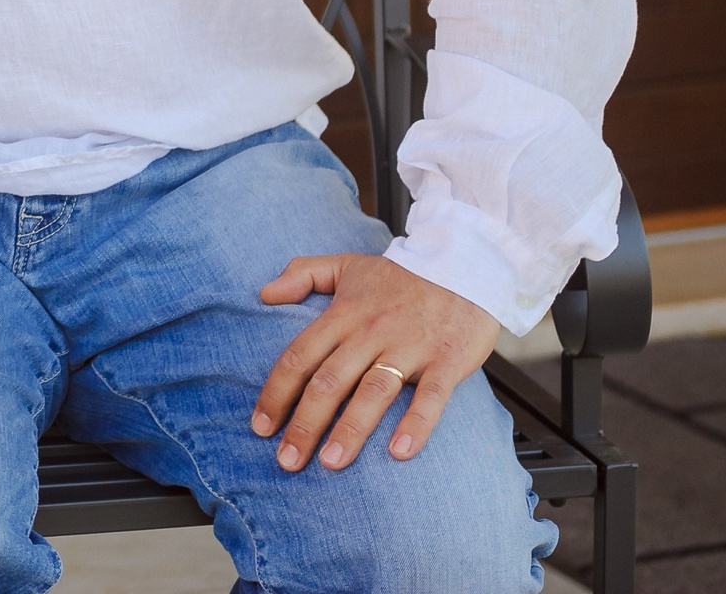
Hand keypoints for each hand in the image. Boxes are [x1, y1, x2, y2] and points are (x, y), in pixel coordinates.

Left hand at [250, 252, 498, 472]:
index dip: (276, 392)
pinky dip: (415, 424)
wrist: (465, 263)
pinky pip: (430, 397)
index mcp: (344, 313)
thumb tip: (263, 294)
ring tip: (331, 463)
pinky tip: (399, 452)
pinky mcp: (446, 361)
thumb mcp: (347, 265)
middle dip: (304, 424)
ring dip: (350, 430)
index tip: (260, 426)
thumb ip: (303, 274)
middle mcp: (372, 332)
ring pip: (373, 392)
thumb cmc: (402, 274)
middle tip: (287, 461)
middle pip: (329, 382)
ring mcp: (410, 347)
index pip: (300, 356)